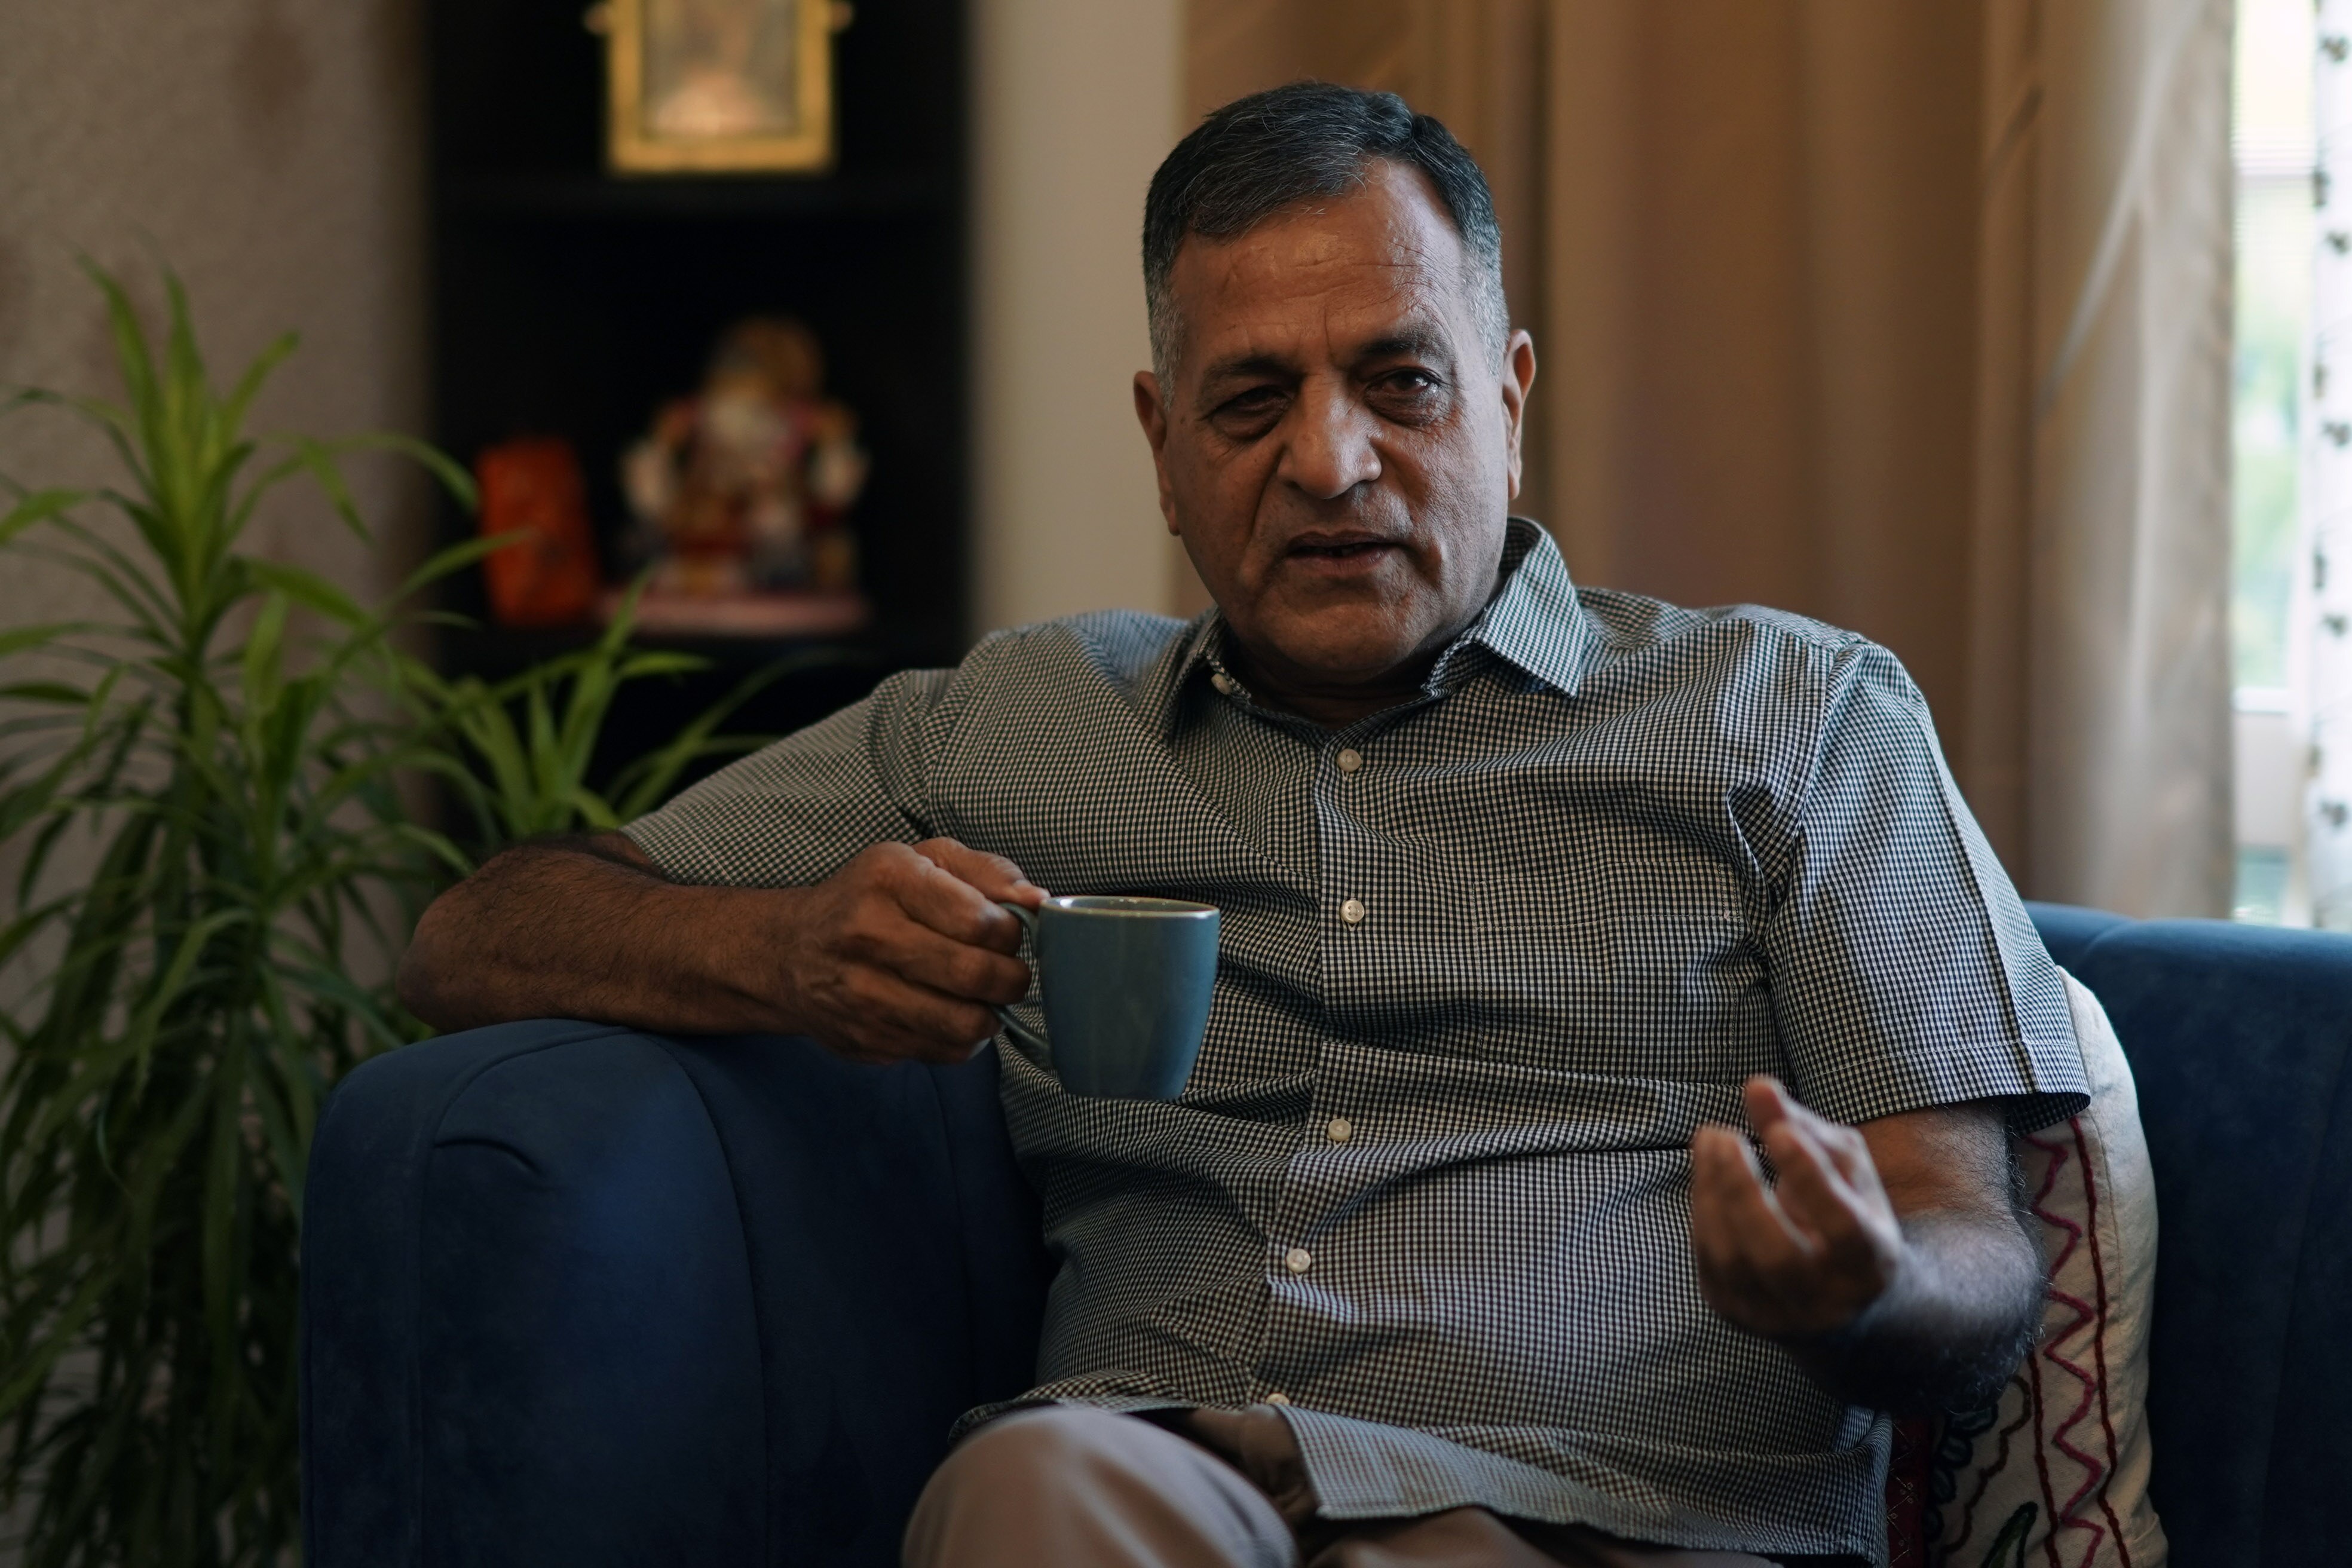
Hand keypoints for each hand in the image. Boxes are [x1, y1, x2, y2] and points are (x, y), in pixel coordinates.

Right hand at [772, 837, 1044, 1064]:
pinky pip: (941, 1052)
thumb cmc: (871, 898)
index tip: (1006, 934)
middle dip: (1011, 980)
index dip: (1010, 933)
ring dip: (989, 1015)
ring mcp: (860, 993)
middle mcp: (867, 935)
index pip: (980, 920)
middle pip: (973, 975)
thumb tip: (1039, 902)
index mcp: (889, 879)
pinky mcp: (863, 1038)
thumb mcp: (925, 859)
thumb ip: (989, 873)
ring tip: (983, 997)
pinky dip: (962, 1040)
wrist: (791, 951)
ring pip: (961, 1024)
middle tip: (1009, 974)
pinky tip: (951, 1014)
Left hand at [1689, 1075, 1904, 1340]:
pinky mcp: (1739, 1315)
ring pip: (1733, 1261)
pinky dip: (1703, 1211)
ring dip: (1711, 1193)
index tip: (1776, 1131)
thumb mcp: (1845, 1170)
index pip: (1841, 1227)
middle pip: (1776, 1255)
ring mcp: (1779, 1318)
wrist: (1844, 1298)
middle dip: (1741, 1190)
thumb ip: (1805, 1128)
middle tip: (1724, 1134)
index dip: (1808, 1177)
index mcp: (1871, 1264)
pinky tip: (1706, 1172)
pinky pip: (1710, 1262)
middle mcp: (1827, 1302)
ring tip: (1710, 1139)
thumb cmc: (1847, 1213)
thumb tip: (1757, 1087)